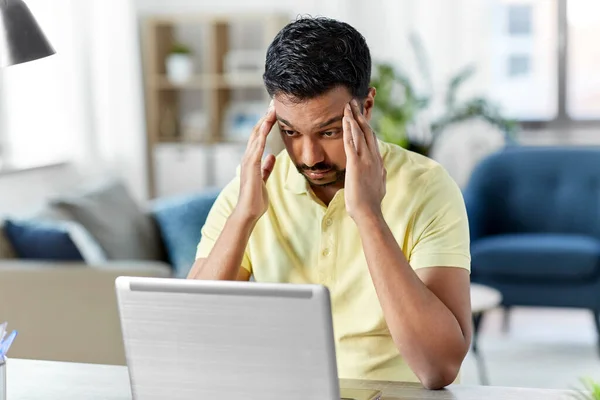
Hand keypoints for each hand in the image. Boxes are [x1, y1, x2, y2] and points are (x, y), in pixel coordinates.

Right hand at [234, 102, 276, 221]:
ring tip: (272, 107)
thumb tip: (271, 157)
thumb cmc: (255, 199)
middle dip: (265, 116)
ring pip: (256, 135)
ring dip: (264, 120)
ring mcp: (248, 160)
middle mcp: (248, 157)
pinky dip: (262, 134)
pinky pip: (257, 146)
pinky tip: (267, 124)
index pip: (259, 137)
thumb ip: (266, 167)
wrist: (248, 212)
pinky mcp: (251, 166)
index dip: (266, 123)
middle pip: (257, 131)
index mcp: (251, 159)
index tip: (274, 111)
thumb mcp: (264, 179)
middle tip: (273, 102)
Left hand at [343, 99, 385, 221]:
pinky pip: (351, 142)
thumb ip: (381, 175)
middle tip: (353, 102)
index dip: (366, 125)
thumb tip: (383, 170)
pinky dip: (349, 130)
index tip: (361, 115)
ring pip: (359, 133)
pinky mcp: (356, 164)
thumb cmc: (371, 202)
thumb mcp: (379, 185)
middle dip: (360, 115)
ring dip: (353, 118)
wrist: (368, 212)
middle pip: (367, 131)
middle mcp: (373, 157)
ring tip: (348, 105)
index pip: (372, 139)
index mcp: (377, 162)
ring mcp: (366, 159)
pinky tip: (345, 120)